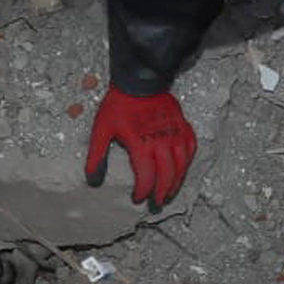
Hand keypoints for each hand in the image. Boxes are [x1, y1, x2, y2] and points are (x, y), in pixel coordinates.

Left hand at [84, 88, 197, 210]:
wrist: (139, 80)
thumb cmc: (119, 104)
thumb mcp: (102, 130)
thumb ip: (97, 156)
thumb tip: (92, 179)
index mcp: (141, 145)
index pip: (146, 176)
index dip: (143, 191)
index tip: (138, 198)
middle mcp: (162, 142)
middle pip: (166, 175)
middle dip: (162, 193)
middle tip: (157, 204)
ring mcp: (175, 134)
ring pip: (181, 165)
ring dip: (176, 182)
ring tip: (169, 193)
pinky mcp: (182, 126)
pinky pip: (190, 147)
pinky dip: (188, 161)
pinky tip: (183, 168)